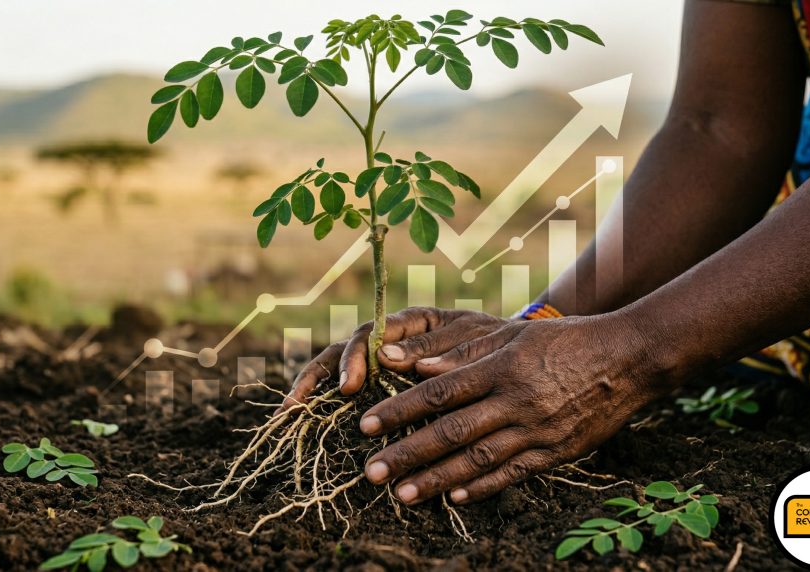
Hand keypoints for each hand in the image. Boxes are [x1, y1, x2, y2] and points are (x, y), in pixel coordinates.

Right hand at [280, 307, 508, 410]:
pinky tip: (310, 425)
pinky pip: (353, 392)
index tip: (349, 387)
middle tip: (301, 405)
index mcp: (411, 322)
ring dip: (315, 389)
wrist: (518, 356)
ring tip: (291, 413)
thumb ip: (436, 347)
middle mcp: (391, 339)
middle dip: (321, 375)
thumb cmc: (496, 343)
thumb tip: (388, 357)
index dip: (355, 359)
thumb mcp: (472, 340)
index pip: (371, 334)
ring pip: (340, 369)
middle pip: (345, 350)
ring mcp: (385, 362)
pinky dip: (329, 405)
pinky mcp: (385, 384)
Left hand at [358, 314, 666, 504]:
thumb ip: (461, 352)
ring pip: (477, 459)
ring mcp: (537, 430)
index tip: (366, 425)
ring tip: (402, 494)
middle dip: (407, 454)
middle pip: (451, 432)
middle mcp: (515, 401)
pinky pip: (513, 474)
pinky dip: (482, 487)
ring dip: (436, 479)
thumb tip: (410, 364)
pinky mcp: (556, 452)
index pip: (439, 392)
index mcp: (500, 367)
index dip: (400, 410)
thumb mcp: (511, 334)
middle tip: (370, 473)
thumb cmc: (562, 342)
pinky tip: (454, 498)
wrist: (627, 360)